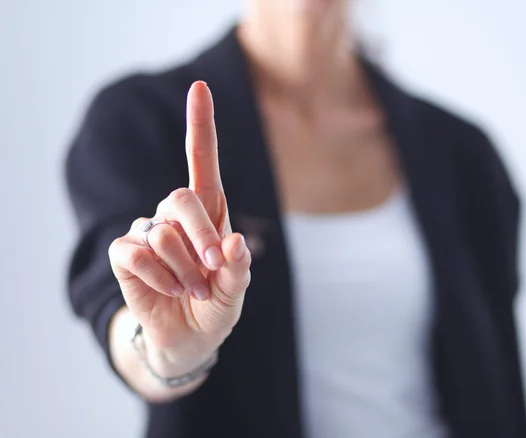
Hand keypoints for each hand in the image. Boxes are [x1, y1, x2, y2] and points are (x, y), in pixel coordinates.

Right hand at [108, 82, 250, 370]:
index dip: (200, 125)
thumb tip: (233, 242)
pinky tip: (168, 290)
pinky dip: (158, 278)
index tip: (199, 87)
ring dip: (183, 270)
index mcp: (209, 212)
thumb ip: (238, 268)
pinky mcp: (125, 255)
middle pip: (180, 197)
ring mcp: (148, 231)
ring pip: (161, 233)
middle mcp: (176, 215)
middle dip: (201, 237)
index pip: (202, 162)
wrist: (189, 337)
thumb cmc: (215, 304)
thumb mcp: (235, 289)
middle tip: (214, 269)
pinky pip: (135, 254)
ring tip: (193, 290)